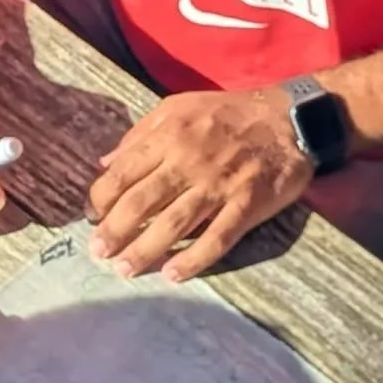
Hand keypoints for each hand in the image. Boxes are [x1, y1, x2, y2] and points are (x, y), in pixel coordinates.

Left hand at [87, 89, 311, 282]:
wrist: (289, 118)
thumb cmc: (229, 113)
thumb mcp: (178, 108)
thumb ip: (141, 134)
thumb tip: (105, 164)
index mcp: (170, 136)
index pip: (123, 173)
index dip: (101, 199)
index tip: (93, 217)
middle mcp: (189, 161)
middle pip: (142, 202)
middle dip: (115, 231)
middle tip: (98, 253)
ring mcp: (219, 185)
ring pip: (174, 223)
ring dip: (145, 250)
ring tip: (124, 269)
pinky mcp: (247, 204)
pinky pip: (217, 237)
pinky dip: (195, 258)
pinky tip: (173, 274)